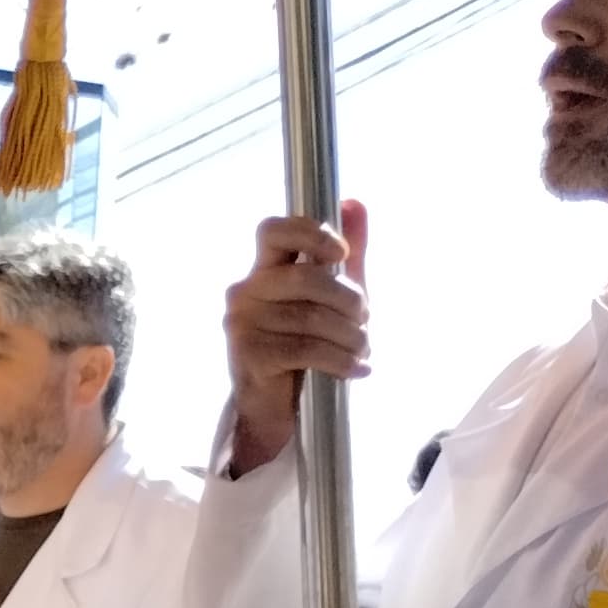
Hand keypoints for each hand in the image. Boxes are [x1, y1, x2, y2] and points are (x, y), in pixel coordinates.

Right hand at [223, 204, 369, 478]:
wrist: (277, 404)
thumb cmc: (305, 341)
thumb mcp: (331, 293)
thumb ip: (343, 251)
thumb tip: (354, 203)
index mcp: (265, 269)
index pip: (274, 230)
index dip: (310, 234)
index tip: (341, 254)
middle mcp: (246, 291)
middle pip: (306, 277)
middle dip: (349, 299)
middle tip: (365, 318)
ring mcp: (242, 323)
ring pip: (312, 318)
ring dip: (352, 337)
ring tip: (364, 350)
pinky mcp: (248, 355)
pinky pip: (306, 349)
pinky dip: (341, 361)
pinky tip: (356, 370)